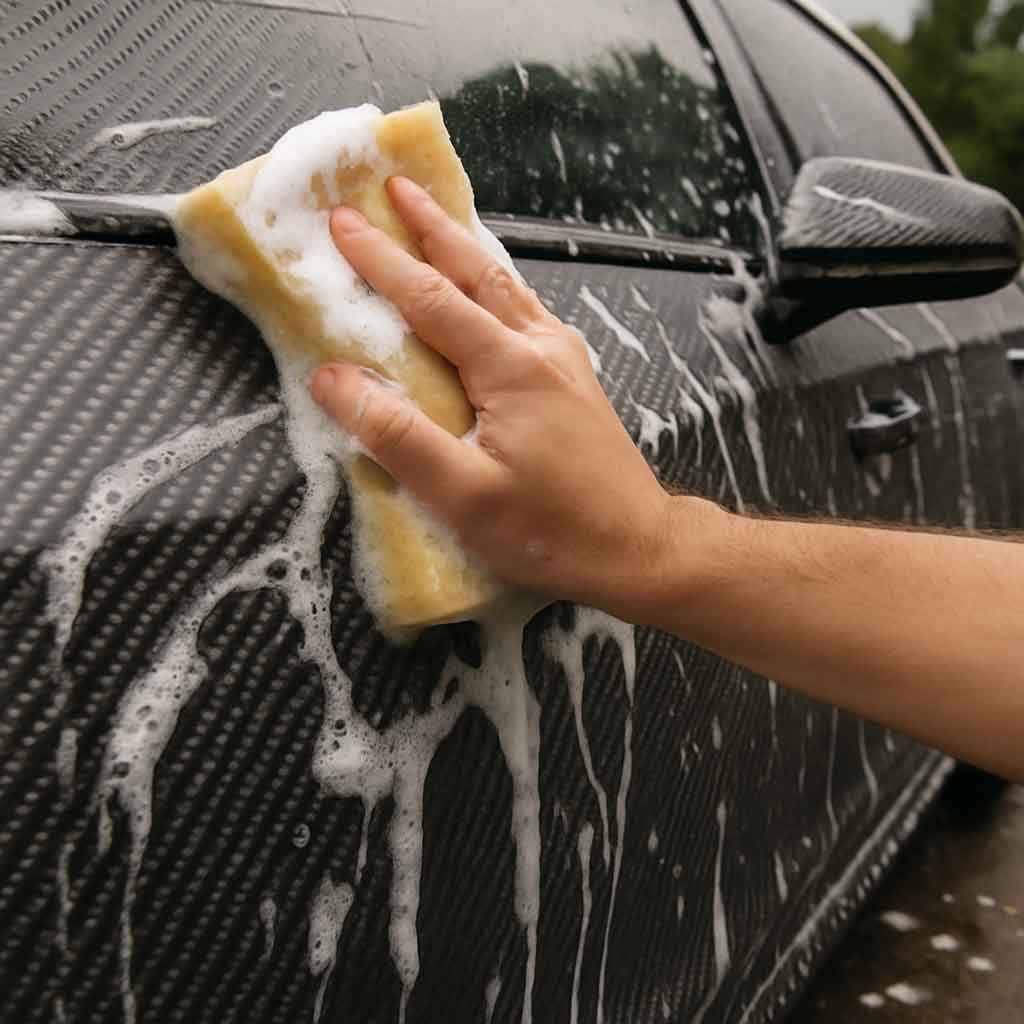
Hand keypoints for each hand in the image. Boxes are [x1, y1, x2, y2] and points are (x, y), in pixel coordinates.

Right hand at [311, 176, 691, 620]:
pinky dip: (495, 283)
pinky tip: (489, 288)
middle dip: (432, 226)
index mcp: (512, 367)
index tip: (342, 221)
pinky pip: (526, 311)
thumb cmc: (552, 530)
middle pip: (479, 272)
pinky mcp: (575, 380)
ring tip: (434, 219)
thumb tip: (334, 378)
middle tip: (395, 186)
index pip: (432, 299)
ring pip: (508, 287)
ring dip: (465, 249)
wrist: (638, 548)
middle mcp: (542, 348)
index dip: (383, 259)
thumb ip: (397, 435)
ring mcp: (565, 360)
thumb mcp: (463, 496)